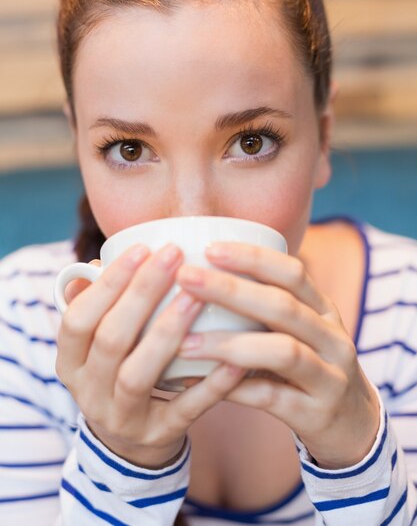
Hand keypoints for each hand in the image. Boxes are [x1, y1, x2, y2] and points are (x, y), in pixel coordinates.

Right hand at [55, 243, 245, 468]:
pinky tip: (234, 358)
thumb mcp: (98, 344)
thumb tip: (99, 262)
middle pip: (110, 340)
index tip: (142, 248)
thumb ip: (98, 305)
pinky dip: (210, 385)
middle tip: (174, 255)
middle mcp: (88, 391)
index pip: (78, 319)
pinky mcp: (158, 436)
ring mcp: (121, 418)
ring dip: (167, 331)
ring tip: (196, 296)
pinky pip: (185, 410)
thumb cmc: (118, 372)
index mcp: (70, 362)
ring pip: (138, 375)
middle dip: (142, 293)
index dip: (108, 284)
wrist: (130, 442)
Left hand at [176, 241, 379, 468]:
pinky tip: (194, 381)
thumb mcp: (300, 332)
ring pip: (282, 352)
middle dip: (231, 289)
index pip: (292, 273)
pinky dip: (230, 387)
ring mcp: (330, 377)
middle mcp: (332, 338)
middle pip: (283, 306)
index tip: (210, 248)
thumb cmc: (310, 368)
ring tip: (184, 341)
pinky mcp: (317, 414)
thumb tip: (198, 281)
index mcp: (323, 310)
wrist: (354, 429)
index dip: (252, 257)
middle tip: (186, 278)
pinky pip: (270, 397)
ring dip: (229, 343)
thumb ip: (264, 309)